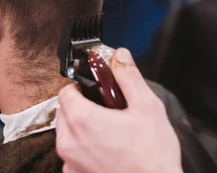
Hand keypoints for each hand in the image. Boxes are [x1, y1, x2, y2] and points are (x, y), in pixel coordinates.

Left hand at [56, 48, 181, 172]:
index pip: (66, 91)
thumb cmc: (152, 156)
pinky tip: (106, 152)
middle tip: (107, 112)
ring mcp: (70, 163)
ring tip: (109, 134)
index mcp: (82, 120)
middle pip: (64, 112)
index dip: (81, 88)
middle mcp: (69, 142)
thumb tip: (120, 55)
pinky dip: (84, 151)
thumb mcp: (147, 107)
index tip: (96, 91)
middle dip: (81, 108)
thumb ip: (129, 77)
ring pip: (66, 135)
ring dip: (81, 130)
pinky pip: (72, 156)